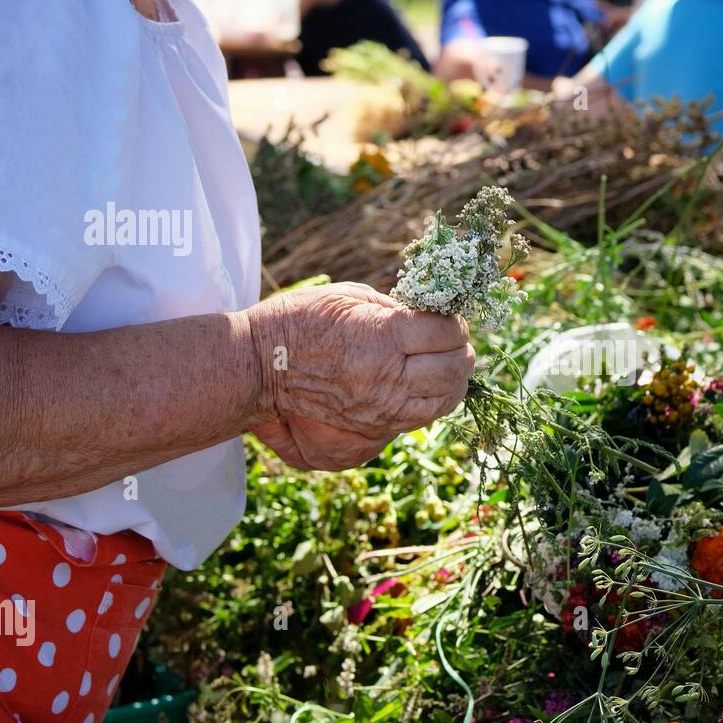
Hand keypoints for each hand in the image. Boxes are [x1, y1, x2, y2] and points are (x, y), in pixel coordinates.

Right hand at [243, 282, 474, 468]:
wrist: (260, 368)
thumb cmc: (299, 321)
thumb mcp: (349, 297)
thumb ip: (395, 309)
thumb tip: (429, 318)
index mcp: (383, 336)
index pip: (447, 333)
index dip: (456, 324)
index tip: (448, 318)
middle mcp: (388, 375)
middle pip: (454, 367)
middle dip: (463, 351)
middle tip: (457, 341)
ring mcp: (383, 406)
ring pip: (446, 398)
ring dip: (455, 379)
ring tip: (450, 364)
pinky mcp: (376, 426)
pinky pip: (424, 417)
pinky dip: (437, 401)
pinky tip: (433, 386)